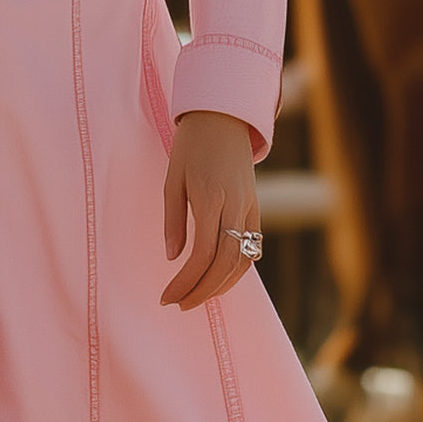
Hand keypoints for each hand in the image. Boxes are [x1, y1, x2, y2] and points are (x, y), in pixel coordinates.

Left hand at [161, 110, 260, 310]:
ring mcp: (249, 209)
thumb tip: (172, 258)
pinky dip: (235, 272)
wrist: (223, 116)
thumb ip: (173, 221)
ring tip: (196, 298)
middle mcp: (235, 206)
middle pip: (223, 264)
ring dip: (219, 287)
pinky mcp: (255, 209)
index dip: (185, 282)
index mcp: (211, 198)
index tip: (167, 297)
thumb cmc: (191, 146)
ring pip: (242, 261)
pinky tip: (217, 282)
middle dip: (201, 291)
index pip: (202, 255)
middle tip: (179, 305)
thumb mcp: (172, 180)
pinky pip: (251, 250)